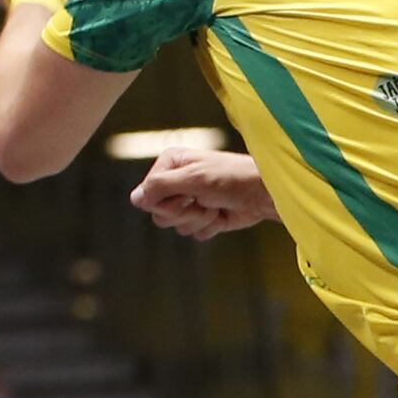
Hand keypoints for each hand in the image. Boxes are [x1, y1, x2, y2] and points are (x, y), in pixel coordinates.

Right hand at [129, 145, 276, 237]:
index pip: (147, 194)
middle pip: (158, 213)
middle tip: (202, 201)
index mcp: (170, 163)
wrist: (262, 194)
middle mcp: (176, 181)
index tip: (188, 194)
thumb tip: (134, 199)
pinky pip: (192, 233)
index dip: (167, 201)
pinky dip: (209, 227)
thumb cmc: (232, 178)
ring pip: (176, 226)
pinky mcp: (201, 217)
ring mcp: (188, 200)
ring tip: (215, 205)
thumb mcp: (194, 178)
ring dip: (199, 220)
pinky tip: (221, 215)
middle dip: (183, 213)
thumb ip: (161, 187)